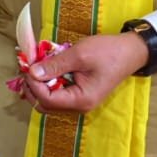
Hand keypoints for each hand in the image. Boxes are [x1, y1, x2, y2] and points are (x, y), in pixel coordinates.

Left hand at [22, 33, 148, 113]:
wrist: (130, 51)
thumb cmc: (108, 52)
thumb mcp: (79, 55)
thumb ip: (55, 65)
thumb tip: (32, 73)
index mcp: (81, 100)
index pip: (47, 100)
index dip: (33, 85)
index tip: (27, 67)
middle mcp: (79, 105)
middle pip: (46, 104)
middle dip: (32, 87)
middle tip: (26, 68)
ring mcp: (80, 100)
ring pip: (50, 100)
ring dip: (38, 85)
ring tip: (34, 67)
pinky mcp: (79, 93)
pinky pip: (58, 93)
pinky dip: (48, 82)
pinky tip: (45, 68)